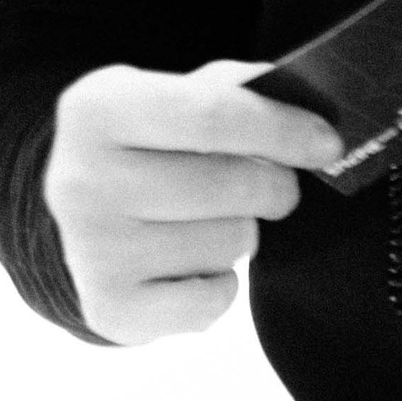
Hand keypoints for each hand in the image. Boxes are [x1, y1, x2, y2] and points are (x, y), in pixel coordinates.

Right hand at [42, 57, 344, 345]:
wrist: (73, 220)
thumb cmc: (144, 147)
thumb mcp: (170, 96)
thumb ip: (231, 90)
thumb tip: (300, 98)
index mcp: (100, 108)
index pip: (213, 114)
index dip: (282, 130)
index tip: (328, 144)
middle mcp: (84, 180)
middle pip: (230, 185)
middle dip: (274, 187)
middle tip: (273, 186)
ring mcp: (93, 251)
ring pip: (228, 245)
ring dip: (240, 233)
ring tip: (210, 221)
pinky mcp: (111, 310)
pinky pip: (213, 301)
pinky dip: (220, 285)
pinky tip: (191, 263)